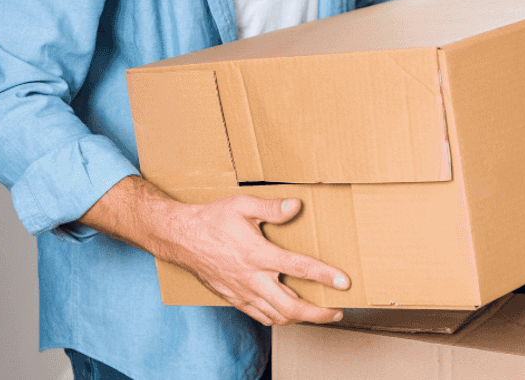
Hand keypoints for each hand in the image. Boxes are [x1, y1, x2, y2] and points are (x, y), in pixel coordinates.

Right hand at [77, 177, 349, 326]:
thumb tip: (297, 206)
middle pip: (290, 306)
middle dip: (317, 313)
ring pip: (276, 316)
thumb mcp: (242, 205)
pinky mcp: (234, 298)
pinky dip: (279, 318)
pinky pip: (260, 316)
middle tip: (337, 311)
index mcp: (257, 253)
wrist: (180, 238)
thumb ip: (271, 208)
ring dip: (300, 318)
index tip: (344, 282)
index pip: (298, 267)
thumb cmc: (212, 219)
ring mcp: (241, 292)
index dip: (324, 276)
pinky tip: (288, 312)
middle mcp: (251, 278)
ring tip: (319, 314)